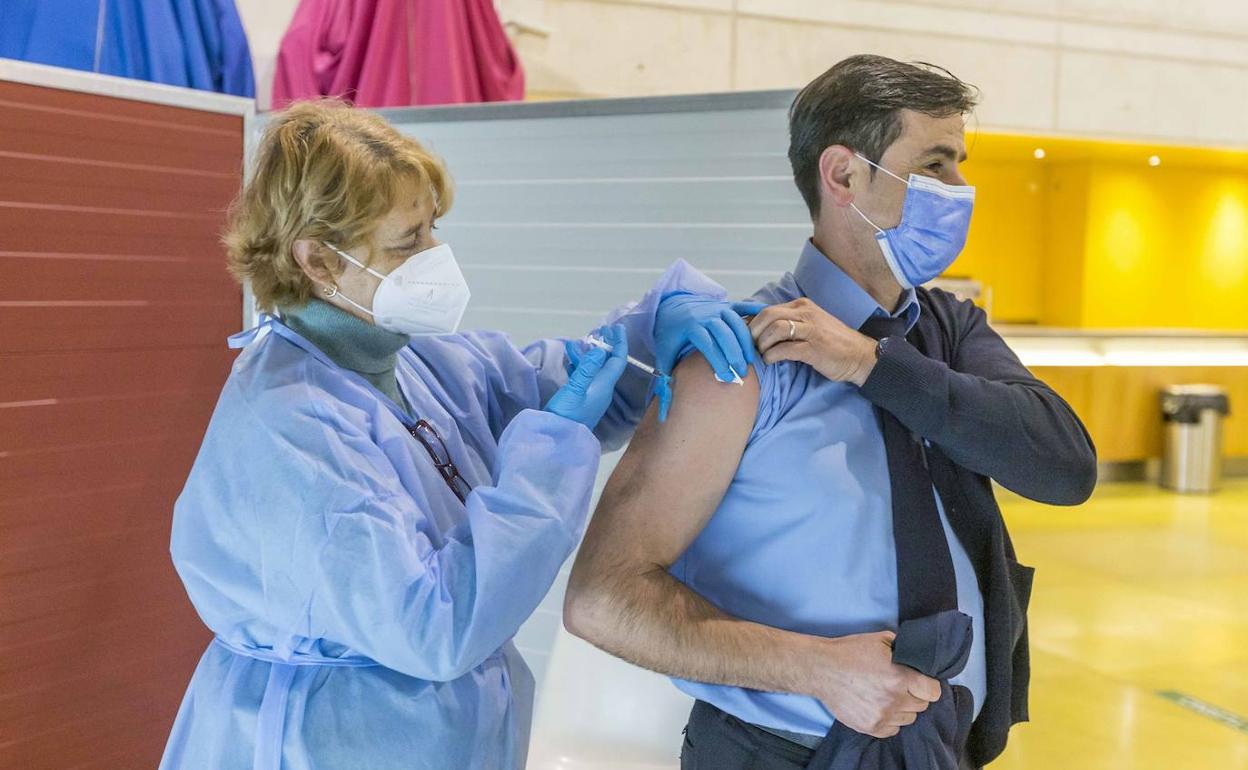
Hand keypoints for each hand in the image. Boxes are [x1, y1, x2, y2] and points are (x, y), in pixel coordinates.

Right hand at [545, 325, 628, 428]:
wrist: (556, 438)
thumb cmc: (566, 414)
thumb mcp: (575, 390)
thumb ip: (587, 369)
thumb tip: (600, 350)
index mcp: (603, 386)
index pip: (617, 361)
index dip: (619, 343)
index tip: (616, 327)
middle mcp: (601, 389)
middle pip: (607, 363)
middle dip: (605, 345)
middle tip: (600, 329)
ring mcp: (591, 395)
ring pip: (593, 369)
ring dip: (588, 354)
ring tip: (578, 341)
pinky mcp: (580, 399)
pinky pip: (583, 376)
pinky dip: (579, 364)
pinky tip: (570, 358)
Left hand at [655, 293, 765, 382]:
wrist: (670, 308)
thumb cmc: (670, 336)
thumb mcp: (663, 355)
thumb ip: (666, 377)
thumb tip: (665, 408)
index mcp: (690, 326)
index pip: (707, 345)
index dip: (718, 361)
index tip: (727, 378)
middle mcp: (705, 315)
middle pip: (725, 334)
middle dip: (735, 354)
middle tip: (743, 372)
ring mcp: (717, 308)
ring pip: (736, 323)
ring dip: (746, 340)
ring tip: (752, 359)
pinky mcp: (726, 305)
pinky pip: (743, 306)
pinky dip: (755, 310)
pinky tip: (767, 317)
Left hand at [748, 298, 877, 385]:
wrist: (859, 356)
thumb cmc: (830, 344)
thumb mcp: (808, 326)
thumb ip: (787, 324)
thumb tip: (755, 331)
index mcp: (802, 306)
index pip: (767, 309)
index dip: (750, 324)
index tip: (742, 337)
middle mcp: (806, 313)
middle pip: (767, 316)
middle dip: (752, 332)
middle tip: (748, 347)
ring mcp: (811, 329)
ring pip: (775, 329)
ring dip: (762, 344)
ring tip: (762, 354)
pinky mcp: (814, 347)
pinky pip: (785, 348)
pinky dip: (772, 355)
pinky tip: (771, 361)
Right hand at [805, 631, 940, 738]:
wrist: (821, 669)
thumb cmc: (850, 652)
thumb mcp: (880, 639)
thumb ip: (904, 649)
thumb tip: (918, 656)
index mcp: (900, 678)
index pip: (933, 692)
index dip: (929, 684)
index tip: (922, 681)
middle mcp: (894, 700)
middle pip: (922, 705)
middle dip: (915, 694)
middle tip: (901, 685)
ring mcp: (881, 717)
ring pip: (908, 718)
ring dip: (903, 708)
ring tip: (889, 695)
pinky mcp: (870, 727)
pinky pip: (893, 730)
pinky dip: (890, 720)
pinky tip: (880, 706)